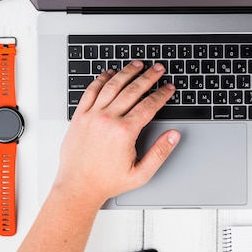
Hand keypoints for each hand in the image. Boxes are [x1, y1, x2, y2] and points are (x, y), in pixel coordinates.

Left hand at [54, 61, 179, 206]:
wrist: (78, 186)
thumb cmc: (106, 181)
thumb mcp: (141, 173)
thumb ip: (160, 153)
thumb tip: (174, 136)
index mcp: (124, 132)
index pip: (148, 105)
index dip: (161, 94)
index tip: (169, 88)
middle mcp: (107, 119)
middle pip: (132, 90)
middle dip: (148, 77)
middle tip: (158, 69)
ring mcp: (91, 116)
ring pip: (112, 85)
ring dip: (127, 72)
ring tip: (137, 65)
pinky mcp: (79, 116)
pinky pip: (91, 91)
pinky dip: (101, 79)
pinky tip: (110, 73)